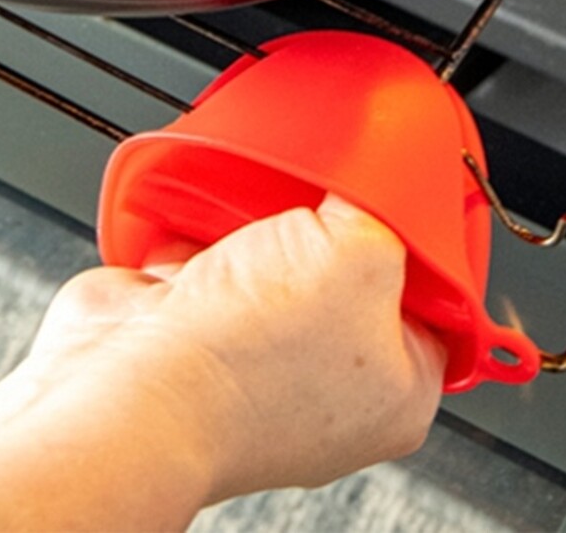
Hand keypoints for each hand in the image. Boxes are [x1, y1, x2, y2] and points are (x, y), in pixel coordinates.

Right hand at [24, 193, 445, 501]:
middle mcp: (325, 381)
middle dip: (327, 216)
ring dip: (258, 220)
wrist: (130, 391)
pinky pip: (208, 253)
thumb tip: (375, 174)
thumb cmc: (246, 364)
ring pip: (274, 252)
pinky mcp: (191, 328)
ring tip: (253, 203)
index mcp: (395, 387)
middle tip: (319, 188)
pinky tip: (202, 217)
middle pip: (346, 263)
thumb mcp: (363, 256)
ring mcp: (254, 356)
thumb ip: (387, 208)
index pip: (435, 295)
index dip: (420, 232)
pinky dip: (200, 229)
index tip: (401, 185)